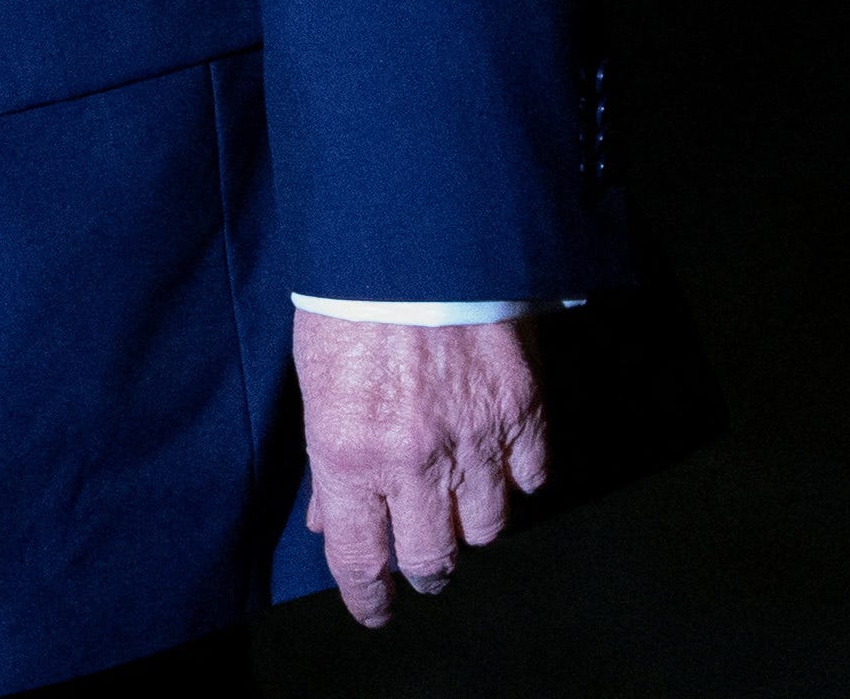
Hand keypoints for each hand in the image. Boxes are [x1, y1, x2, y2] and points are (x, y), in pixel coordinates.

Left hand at [294, 310, 547, 624]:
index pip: (361, 560)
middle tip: (423, 565)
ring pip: (488, 528)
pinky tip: (500, 460)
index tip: (375, 612)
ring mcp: (476, 442)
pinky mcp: (525, 414)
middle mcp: (414, 463)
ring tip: (458, 500)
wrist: (414, 237)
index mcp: (349, 455)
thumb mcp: (315, 383)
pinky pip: (533, 478)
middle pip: (433, 560)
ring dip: (471, 522)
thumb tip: (329, 517)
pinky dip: (518, 477)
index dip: (369, 599)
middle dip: (426, 571)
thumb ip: (326, 459)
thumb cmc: (349, 303)